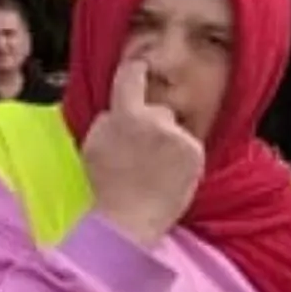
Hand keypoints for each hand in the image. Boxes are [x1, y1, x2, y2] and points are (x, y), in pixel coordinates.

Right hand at [81, 79, 209, 243]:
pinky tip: (167, 177)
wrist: (126, 222)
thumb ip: (111, 116)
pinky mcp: (195, 154)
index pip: (134, 73)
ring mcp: (178, 137)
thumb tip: (122, 104)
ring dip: (169, 142)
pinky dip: (182, 159)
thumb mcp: (94, 142)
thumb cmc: (104, 187)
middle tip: (141, 153)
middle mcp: (156, 120)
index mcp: (125, 113)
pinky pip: (189, 148)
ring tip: (154, 170)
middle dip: (153, 124)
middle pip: (159, 110)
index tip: (140, 69)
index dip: (136, 71)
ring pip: (175, 130)